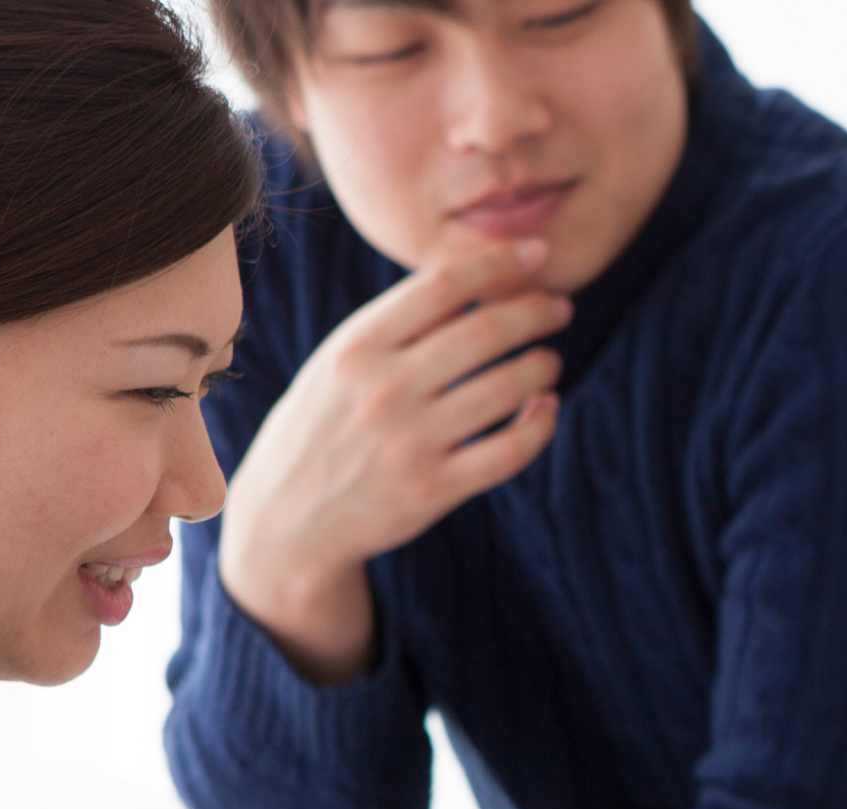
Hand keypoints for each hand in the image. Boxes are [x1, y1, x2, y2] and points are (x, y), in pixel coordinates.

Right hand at [218, 234, 571, 682]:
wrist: (286, 519)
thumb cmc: (325, 425)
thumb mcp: (339, 364)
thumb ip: (399, 324)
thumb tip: (481, 273)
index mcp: (355, 348)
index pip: (441, 285)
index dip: (498, 262)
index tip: (537, 252)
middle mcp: (382, 390)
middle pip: (485, 331)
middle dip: (536, 311)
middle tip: (560, 308)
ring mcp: (409, 442)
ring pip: (509, 387)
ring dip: (542, 365)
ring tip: (548, 360)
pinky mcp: (434, 488)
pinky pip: (512, 449)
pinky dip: (542, 422)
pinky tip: (546, 406)